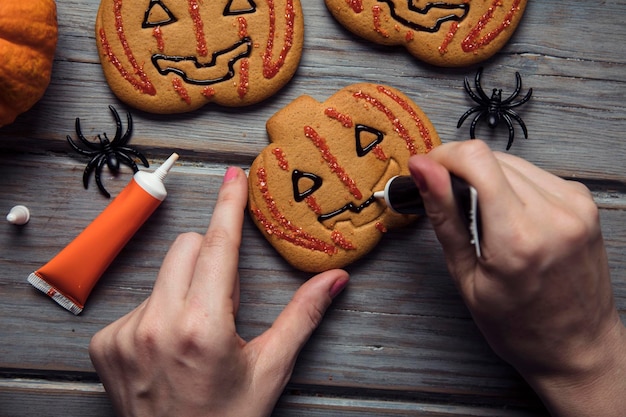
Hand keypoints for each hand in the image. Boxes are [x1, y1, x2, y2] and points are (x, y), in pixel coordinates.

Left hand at [89, 167, 349, 416]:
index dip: (229, 205)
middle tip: (225, 302)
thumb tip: (334, 279)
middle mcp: (157, 324)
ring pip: (163, 276)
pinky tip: (169, 348)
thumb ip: (303, 317)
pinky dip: (159, 313)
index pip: (218, 245)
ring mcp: (125, 333)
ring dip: (185, 289)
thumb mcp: (270, 370)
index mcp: (203, 327)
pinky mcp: (105, 343)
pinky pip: (138, 302)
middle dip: (210, 258)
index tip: (233, 175)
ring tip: (195, 335)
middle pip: (186, 247)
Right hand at [408, 140, 625, 416]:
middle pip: (492, 158)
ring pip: (513, 162)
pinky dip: (512, 186)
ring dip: (487, 178)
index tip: (428, 170)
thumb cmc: (520, 326)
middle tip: (449, 201)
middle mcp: (555, 214)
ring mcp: (575, 206)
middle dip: (461, 171)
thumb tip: (424, 170)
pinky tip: (508, 215)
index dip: (443, 157)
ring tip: (483, 217)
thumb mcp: (467, 276)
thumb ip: (444, 215)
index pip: (477, 160)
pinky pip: (535, 174)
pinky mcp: (583, 202)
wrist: (577, 348)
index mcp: (519, 237)